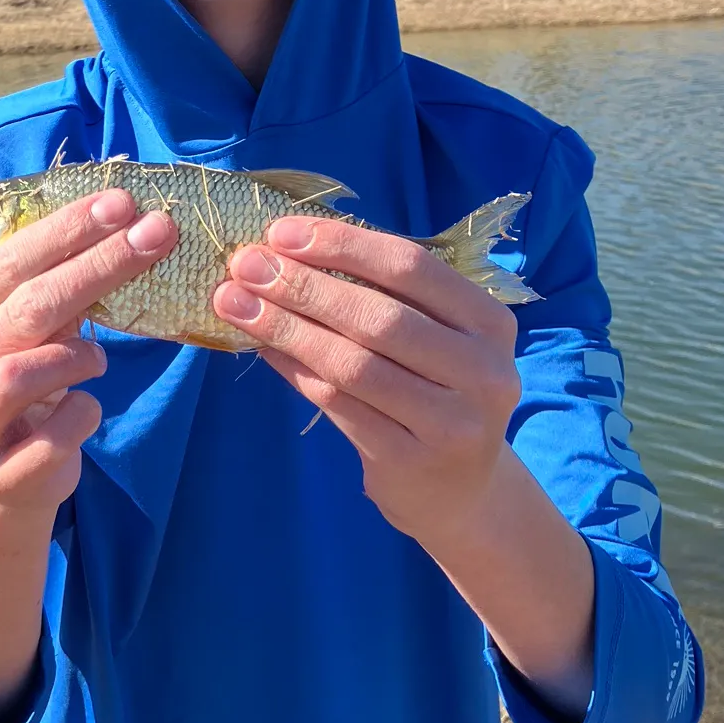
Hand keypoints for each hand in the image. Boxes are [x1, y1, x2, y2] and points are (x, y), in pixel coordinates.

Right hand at [0, 189, 176, 515]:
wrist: (2, 484)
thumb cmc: (21, 389)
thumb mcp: (24, 336)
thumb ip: (50, 290)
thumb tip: (122, 223)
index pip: (7, 264)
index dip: (67, 230)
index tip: (122, 202)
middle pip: (24, 309)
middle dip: (97, 266)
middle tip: (155, 236)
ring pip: (20, 374)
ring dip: (77, 356)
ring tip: (97, 359)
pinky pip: (52, 437)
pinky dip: (82, 415)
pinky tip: (85, 409)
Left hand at [211, 214, 520, 548]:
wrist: (459, 489)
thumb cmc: (432, 388)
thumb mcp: (429, 335)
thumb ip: (377, 293)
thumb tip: (283, 250)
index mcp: (489, 321)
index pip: (410, 267)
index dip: (342, 245)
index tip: (280, 233)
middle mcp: (484, 371)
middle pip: (379, 317)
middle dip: (304, 286)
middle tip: (245, 266)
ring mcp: (453, 423)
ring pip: (352, 364)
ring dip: (286, 328)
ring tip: (234, 303)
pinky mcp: (411, 462)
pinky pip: (337, 405)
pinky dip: (293, 370)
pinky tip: (260, 347)